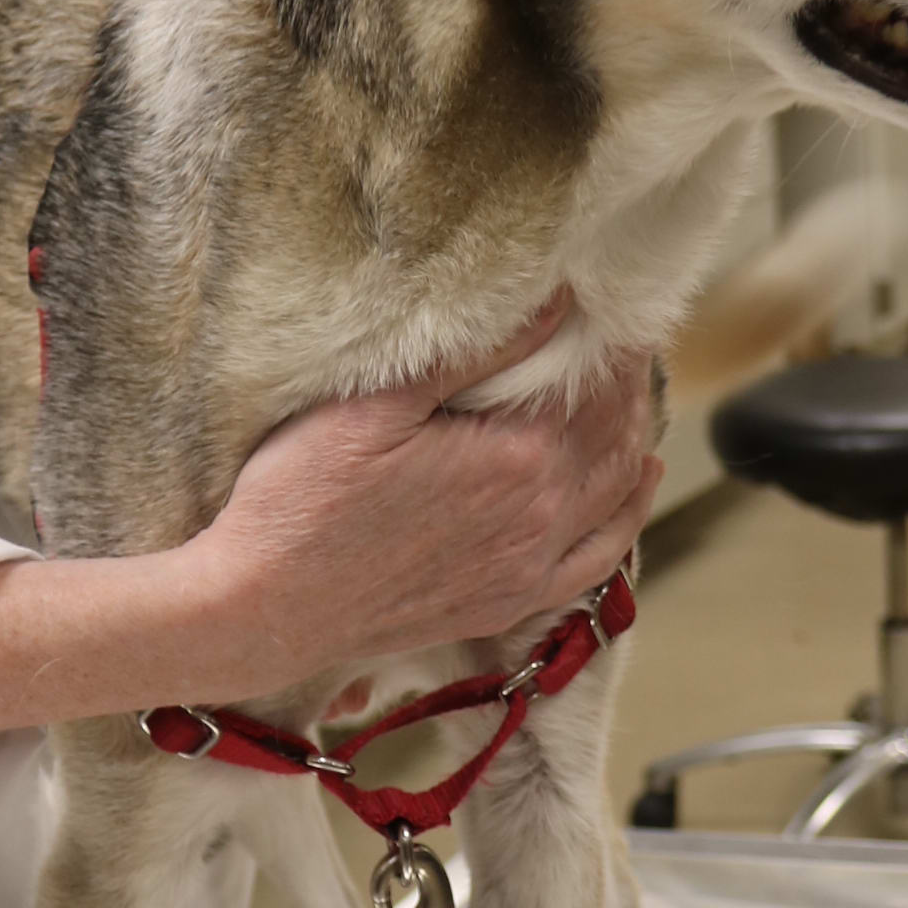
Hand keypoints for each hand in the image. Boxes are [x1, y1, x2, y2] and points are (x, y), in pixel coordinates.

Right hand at [196, 304, 660, 698]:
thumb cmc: (303, 498)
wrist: (268, 607)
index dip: (611, 338)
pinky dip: (629, 512)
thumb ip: (474, 354)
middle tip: (619, 333)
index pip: (595, 384)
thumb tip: (554, 304)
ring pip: (616, 488)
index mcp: (518, 458)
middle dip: (625, 379)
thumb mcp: (376, 404)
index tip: (610, 300)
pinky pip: (599, 558)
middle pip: (614, 432)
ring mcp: (531, 565)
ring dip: (632, 433)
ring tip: (628, 387)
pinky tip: (639, 479)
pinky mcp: (511, 600)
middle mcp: (542, 516)